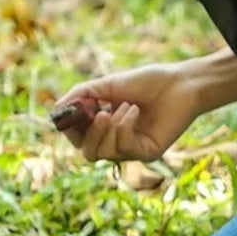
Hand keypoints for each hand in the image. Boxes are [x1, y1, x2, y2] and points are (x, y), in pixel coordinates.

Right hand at [53, 62, 200, 162]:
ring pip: (103, 152)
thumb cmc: (147, 82)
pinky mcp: (147, 153)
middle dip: (89, 134)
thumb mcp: (108, 85)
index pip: (78, 138)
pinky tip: (135, 111)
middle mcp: (116, 140)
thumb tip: (56, 107)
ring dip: (111, 127)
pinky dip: (125, 126)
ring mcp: (132, 149)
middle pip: (88, 152)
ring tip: (125, 105)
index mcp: (105, 125)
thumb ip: (82, 95)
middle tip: (99, 113)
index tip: (71, 113)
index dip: (70, 129)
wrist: (180, 83)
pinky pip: (124, 148)